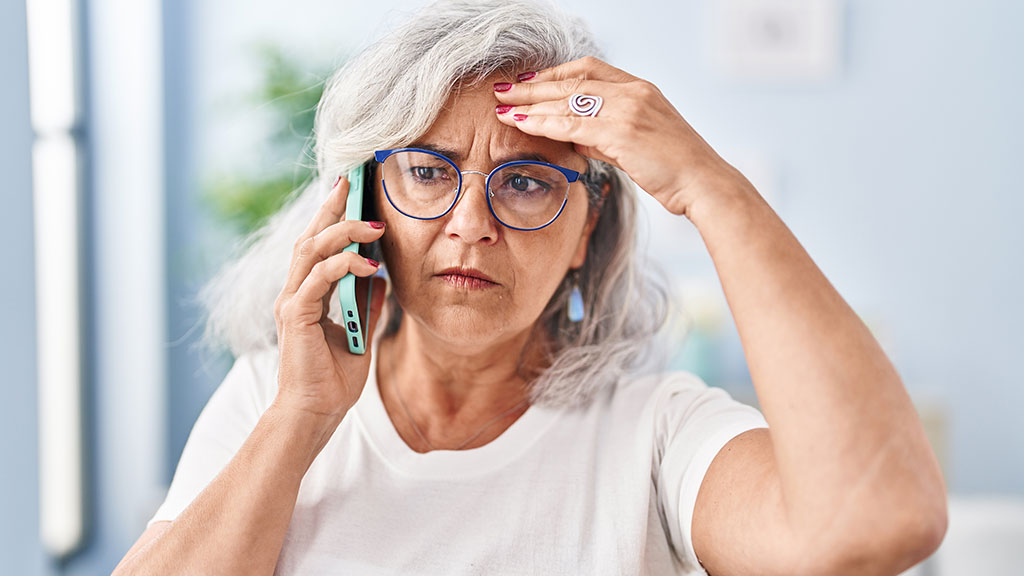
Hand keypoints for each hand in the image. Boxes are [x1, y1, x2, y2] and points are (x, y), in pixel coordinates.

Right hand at [272, 175, 387, 423]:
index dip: (331, 215)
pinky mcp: (296, 316)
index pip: (317, 245)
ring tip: (374, 226)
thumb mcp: (359, 332)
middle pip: (309, 237)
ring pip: (311, 250)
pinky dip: (343, 266)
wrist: (315, 414)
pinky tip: (369, 266)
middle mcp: (294, 293)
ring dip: (343, 232)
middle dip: (331, 207)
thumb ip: (365, 303)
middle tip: (352, 182)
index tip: (349, 189)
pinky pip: (318, 278)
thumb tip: (381, 276)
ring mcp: (292, 302)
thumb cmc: (333, 379)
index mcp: (306, 294)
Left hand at [493, 56, 750, 217]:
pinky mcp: (622, 132)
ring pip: (568, 100)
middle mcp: (634, 92)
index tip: (529, 82)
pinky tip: (521, 124)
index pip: (589, 69)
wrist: (703, 183)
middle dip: (533, 86)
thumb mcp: (637, 145)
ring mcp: (628, 109)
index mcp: (640, 88)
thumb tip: (575, 137)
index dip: (555, 74)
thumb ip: (605, 137)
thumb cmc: (674, 169)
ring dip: (530, 103)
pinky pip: (572, 123)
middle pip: (572, 81)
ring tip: (502, 107)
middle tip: (503, 90)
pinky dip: (543, 122)